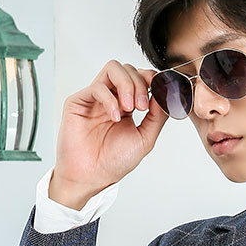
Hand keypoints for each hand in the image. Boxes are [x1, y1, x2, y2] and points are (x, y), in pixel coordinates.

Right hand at [51, 59, 169, 200]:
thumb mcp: (145, 138)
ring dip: (127, 84)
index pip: (139, 77)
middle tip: (143, 107)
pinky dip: (110, 99)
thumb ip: (157, 117)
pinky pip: (97, 87)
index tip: (158, 94)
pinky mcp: (78, 101)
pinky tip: (115, 117)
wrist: (92, 177)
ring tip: (131, 108)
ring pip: (113, 68)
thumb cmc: (113, 162)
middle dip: (140, 84)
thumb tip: (166, 95)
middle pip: (127, 69)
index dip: (151, 80)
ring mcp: (94, 98)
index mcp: (125, 105)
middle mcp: (110, 97)